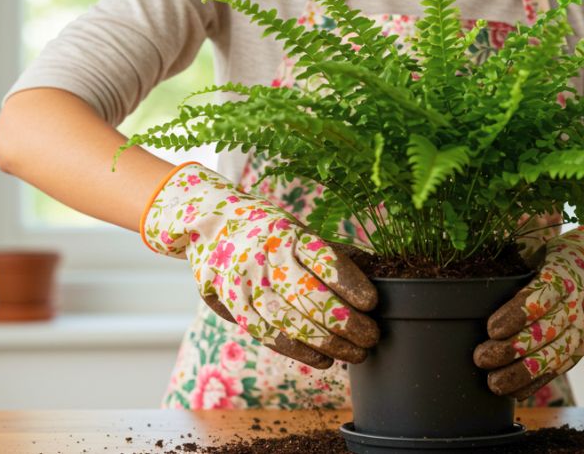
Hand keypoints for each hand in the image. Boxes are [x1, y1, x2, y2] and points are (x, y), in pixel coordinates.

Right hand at [141, 162, 378, 367]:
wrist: (207, 223)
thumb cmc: (267, 229)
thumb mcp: (297, 228)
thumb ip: (331, 252)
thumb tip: (376, 270)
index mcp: (289, 233)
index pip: (324, 259)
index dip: (350, 283)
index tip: (372, 302)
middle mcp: (266, 257)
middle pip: (310, 297)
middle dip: (347, 323)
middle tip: (372, 336)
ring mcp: (247, 283)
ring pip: (291, 322)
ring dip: (329, 344)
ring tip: (356, 354)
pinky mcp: (233, 305)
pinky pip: (270, 335)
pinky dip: (300, 351)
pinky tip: (325, 360)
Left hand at [474, 226, 583, 398]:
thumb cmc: (556, 257)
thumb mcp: (542, 241)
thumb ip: (523, 234)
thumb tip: (509, 216)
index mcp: (564, 275)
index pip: (541, 298)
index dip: (515, 315)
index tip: (490, 328)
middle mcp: (577, 306)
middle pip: (545, 333)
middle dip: (511, 349)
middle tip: (480, 356)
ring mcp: (580, 331)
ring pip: (553, 358)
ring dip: (520, 374)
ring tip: (491, 381)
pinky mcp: (579, 350)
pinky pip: (557, 372)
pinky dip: (533, 384)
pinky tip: (510, 391)